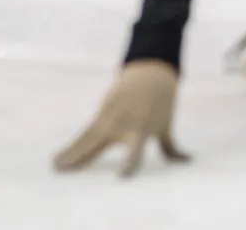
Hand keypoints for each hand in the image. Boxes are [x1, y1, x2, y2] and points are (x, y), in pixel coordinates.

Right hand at [54, 60, 189, 176]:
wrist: (153, 68)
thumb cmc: (163, 100)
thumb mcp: (167, 124)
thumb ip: (171, 147)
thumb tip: (189, 161)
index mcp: (141, 130)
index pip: (134, 152)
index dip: (128, 164)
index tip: (120, 176)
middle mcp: (122, 124)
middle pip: (98, 144)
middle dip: (81, 158)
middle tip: (62, 171)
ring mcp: (110, 115)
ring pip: (87, 137)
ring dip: (71, 152)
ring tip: (56, 165)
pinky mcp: (103, 107)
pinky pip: (87, 130)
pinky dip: (74, 143)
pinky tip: (62, 156)